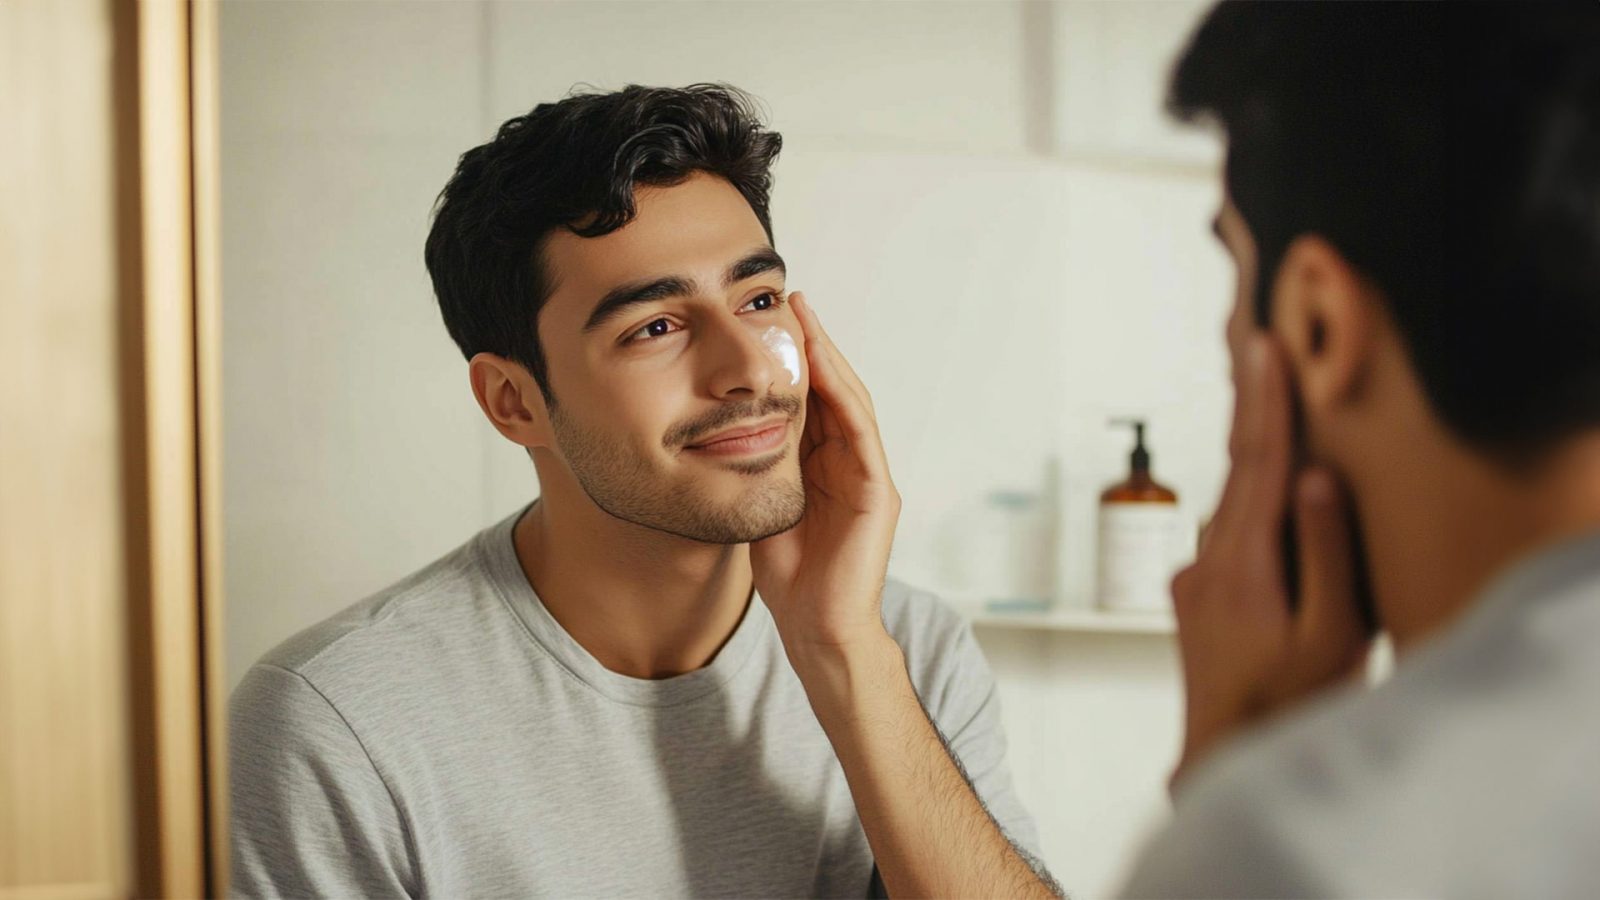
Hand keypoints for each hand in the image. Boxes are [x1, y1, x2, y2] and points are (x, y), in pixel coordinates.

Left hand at [751, 291, 901, 659]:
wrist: (816, 629)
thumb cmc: (788, 576)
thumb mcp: (762, 503)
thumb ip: (759, 463)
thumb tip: (728, 421)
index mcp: (823, 467)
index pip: (810, 401)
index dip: (793, 361)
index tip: (769, 321)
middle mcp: (850, 464)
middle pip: (832, 391)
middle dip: (813, 345)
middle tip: (790, 301)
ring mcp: (869, 477)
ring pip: (851, 402)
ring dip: (829, 359)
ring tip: (807, 320)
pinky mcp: (879, 494)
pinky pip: (862, 433)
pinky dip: (844, 397)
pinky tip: (826, 368)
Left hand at [1168, 333, 1372, 788]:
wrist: (1225, 756)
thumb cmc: (1289, 703)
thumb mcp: (1329, 635)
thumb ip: (1324, 553)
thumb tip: (1317, 478)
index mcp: (1244, 564)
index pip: (1260, 463)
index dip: (1266, 402)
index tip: (1265, 347)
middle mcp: (1207, 561)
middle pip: (1236, 466)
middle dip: (1251, 403)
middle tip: (1256, 342)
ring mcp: (1192, 576)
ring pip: (1226, 496)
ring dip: (1246, 446)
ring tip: (1258, 392)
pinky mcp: (1191, 591)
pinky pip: (1221, 526)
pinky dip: (1241, 493)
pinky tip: (1256, 485)